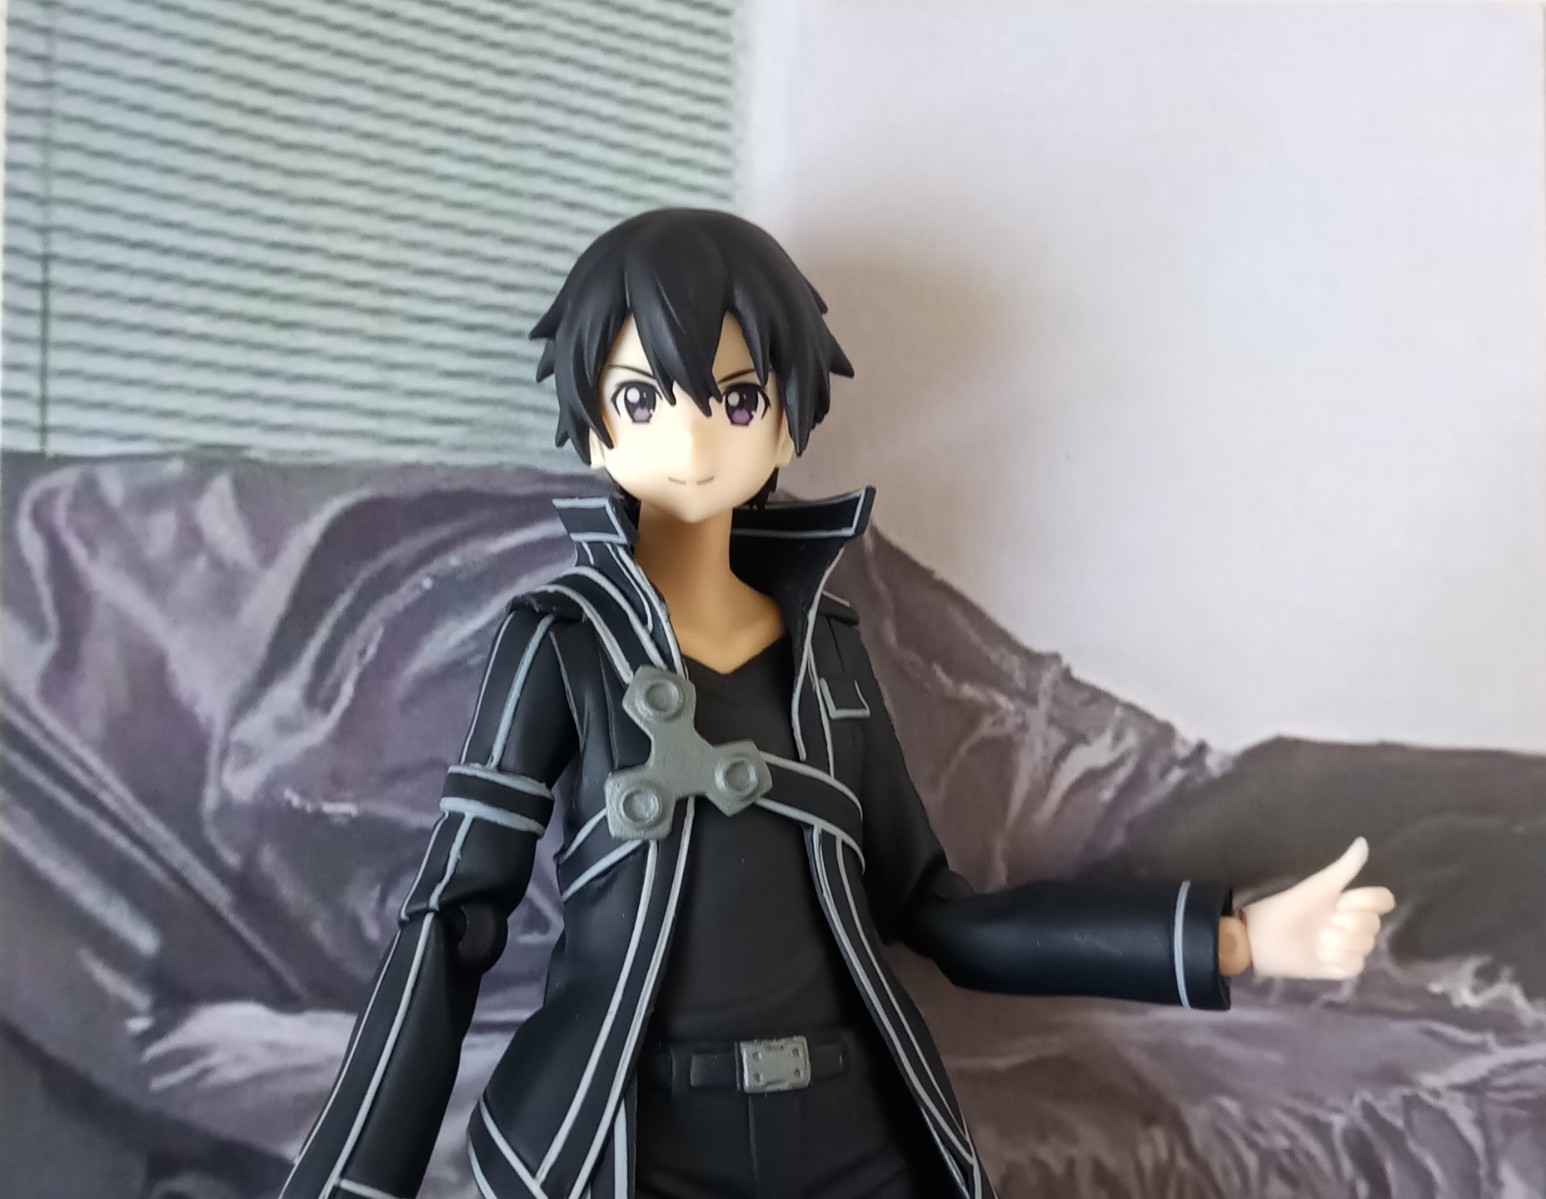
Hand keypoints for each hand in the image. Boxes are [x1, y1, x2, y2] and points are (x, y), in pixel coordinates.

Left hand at [1240, 837, 1395, 979]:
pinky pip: (1356, 964)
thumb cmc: (1289, 906)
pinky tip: (1319, 953)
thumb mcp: (1319, 885)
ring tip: (1317, 938)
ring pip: (1366, 945)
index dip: (1366, 901)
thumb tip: (1363, 841)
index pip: (1382, 900)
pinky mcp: (1341, 968)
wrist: (1261, 935)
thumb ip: (1345, 867)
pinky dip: (1337, 958)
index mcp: (1350, 904)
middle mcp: (1353, 925)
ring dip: (1339, 940)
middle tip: (1322, 921)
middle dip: (1346, 921)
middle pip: (1374, 923)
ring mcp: (1348, 947)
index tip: (1341, 901)